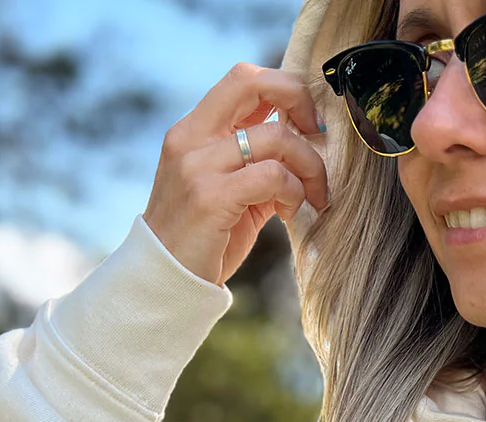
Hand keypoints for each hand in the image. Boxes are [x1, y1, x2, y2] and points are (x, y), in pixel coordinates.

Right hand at [142, 63, 329, 286]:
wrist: (166, 279)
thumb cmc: (205, 238)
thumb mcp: (229, 189)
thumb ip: (257, 162)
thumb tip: (305, 140)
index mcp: (194, 130)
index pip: (244, 78)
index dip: (286, 90)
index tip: (309, 124)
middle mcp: (191, 138)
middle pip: (254, 83)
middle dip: (300, 101)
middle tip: (319, 139)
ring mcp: (198, 165)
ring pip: (276, 137)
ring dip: (309, 168)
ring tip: (309, 198)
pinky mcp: (210, 198)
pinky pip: (272, 176)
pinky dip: (293, 192)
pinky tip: (287, 213)